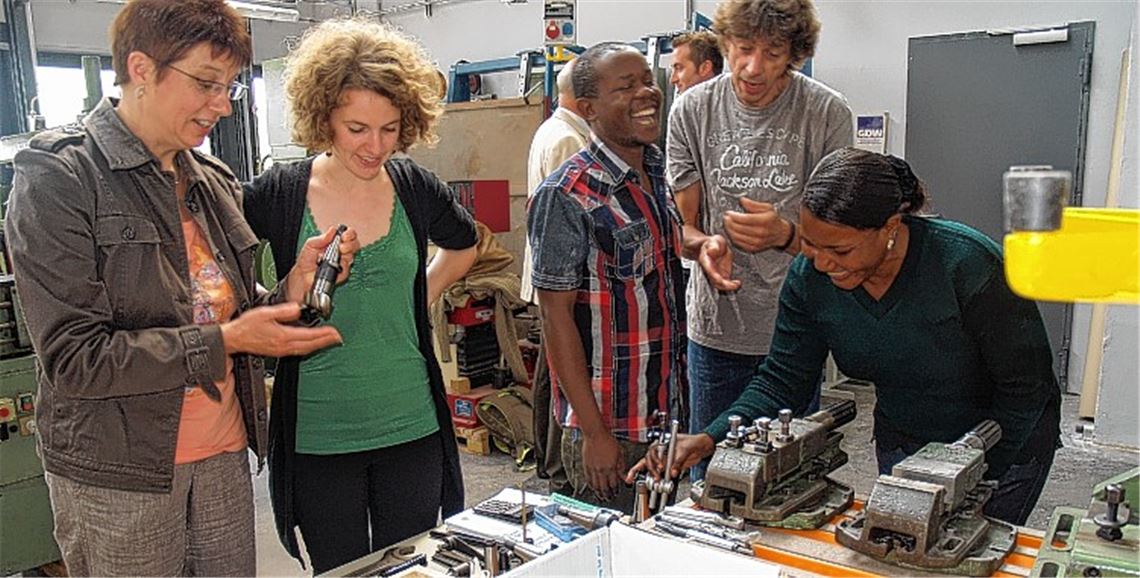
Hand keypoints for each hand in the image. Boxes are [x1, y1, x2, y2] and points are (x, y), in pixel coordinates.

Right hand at [221, 302, 342, 356]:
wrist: (233, 339)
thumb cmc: (246, 326)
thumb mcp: (264, 313)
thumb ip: (283, 311)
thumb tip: (297, 308)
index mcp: (283, 336)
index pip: (309, 335)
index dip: (324, 334)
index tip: (335, 332)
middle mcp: (284, 346)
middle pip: (310, 345)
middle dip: (326, 341)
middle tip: (338, 338)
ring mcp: (282, 350)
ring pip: (305, 349)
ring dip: (319, 345)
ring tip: (330, 341)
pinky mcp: (278, 352)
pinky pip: (298, 351)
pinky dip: (309, 348)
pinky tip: (312, 345)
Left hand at [284, 225, 360, 303]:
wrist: (303, 276)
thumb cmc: (306, 261)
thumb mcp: (310, 245)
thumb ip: (321, 238)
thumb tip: (332, 231)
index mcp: (334, 242)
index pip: (348, 235)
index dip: (349, 234)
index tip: (344, 236)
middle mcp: (340, 251)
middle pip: (354, 244)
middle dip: (350, 243)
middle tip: (342, 246)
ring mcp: (342, 262)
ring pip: (352, 256)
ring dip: (346, 254)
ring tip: (338, 254)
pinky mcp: (342, 273)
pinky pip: (347, 269)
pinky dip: (342, 267)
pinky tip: (334, 266)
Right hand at [583, 431, 626, 500]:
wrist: (595, 434)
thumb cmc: (608, 440)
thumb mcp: (620, 453)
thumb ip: (622, 466)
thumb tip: (624, 476)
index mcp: (610, 467)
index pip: (613, 484)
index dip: (615, 490)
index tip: (616, 493)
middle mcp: (601, 470)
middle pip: (604, 488)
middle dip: (607, 495)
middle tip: (609, 498)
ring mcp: (592, 469)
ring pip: (595, 486)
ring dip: (598, 493)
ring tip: (601, 497)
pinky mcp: (586, 466)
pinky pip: (588, 479)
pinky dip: (591, 485)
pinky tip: (593, 488)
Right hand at [625, 433, 715, 482]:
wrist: (701, 447)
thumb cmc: (693, 442)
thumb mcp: (686, 450)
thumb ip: (679, 461)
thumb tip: (673, 472)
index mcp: (663, 443)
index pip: (653, 451)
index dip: (656, 459)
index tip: (661, 467)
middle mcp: (662, 451)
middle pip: (649, 459)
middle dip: (651, 468)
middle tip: (657, 476)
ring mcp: (664, 458)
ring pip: (651, 465)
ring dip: (650, 473)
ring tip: (654, 480)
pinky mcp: (667, 466)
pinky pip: (658, 471)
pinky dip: (653, 477)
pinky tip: (651, 481)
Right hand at [698, 235, 740, 290]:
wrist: (712, 247)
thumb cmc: (712, 244)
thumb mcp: (713, 241)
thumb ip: (713, 245)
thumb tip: (712, 250)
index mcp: (706, 261)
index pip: (710, 271)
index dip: (716, 277)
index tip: (722, 280)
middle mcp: (710, 270)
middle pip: (715, 281)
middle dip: (724, 285)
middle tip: (735, 285)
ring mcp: (716, 274)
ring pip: (720, 285)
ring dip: (728, 287)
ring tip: (737, 284)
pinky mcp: (722, 275)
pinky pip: (726, 284)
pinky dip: (731, 285)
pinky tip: (737, 284)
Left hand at [723, 198, 790, 252]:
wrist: (780, 233)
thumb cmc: (772, 219)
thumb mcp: (767, 207)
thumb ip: (753, 204)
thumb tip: (742, 200)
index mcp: (765, 221)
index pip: (745, 219)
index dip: (734, 216)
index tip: (729, 212)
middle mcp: (761, 233)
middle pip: (740, 228)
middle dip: (730, 222)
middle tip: (726, 217)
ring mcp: (757, 242)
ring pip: (737, 236)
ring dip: (729, 230)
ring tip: (727, 223)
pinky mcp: (753, 248)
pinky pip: (739, 243)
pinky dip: (733, 237)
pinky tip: (732, 231)